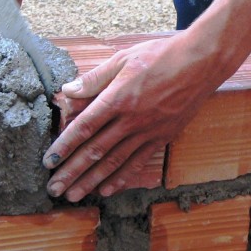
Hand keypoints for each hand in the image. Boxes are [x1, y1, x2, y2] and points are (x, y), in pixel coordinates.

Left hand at [43, 33, 230, 200]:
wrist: (202, 62)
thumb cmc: (162, 55)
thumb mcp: (124, 58)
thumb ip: (94, 78)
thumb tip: (67, 91)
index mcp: (118, 98)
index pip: (84, 128)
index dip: (64, 147)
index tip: (48, 162)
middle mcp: (131, 120)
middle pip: (95, 151)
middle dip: (72, 172)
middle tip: (54, 189)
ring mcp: (148, 131)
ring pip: (115, 162)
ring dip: (92, 181)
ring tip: (74, 195)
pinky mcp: (163, 137)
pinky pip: (138, 162)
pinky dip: (122, 178)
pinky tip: (107, 189)